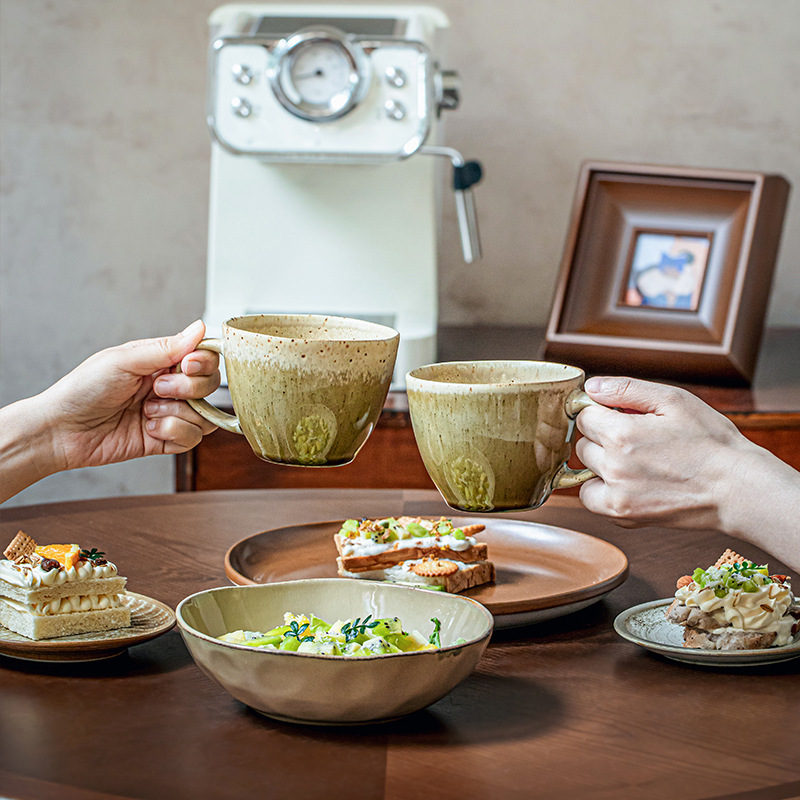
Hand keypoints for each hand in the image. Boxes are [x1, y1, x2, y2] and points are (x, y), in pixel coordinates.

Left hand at [41, 320, 219, 469]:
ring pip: (205, 415)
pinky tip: (149, 429)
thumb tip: (199, 328)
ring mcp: (169, 414)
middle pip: (210, 386)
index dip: (203, 362)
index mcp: (161, 361)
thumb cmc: (83, 389)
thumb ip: (165, 347)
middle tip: (156, 389)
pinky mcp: (166, 439)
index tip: (186, 365)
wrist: (62, 430)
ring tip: (147, 412)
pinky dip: (173, 432)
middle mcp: (169, 386)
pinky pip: (192, 438)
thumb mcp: (124, 361)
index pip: (204, 358)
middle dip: (187, 389)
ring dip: (177, 413)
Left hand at [574, 376, 752, 529]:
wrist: (738, 488)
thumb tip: (591, 388)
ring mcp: (617, 495)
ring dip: (600, 464)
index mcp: (621, 434)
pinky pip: (592, 500)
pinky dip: (602, 491)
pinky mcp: (624, 516)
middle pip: (582, 444)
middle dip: (602, 437)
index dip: (602, 412)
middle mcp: (613, 467)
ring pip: (584, 472)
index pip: (584, 416)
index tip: (619, 415)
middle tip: (634, 438)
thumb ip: (626, 390)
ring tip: (633, 461)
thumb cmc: (712, 442)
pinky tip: (628, 483)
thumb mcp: (674, 400)